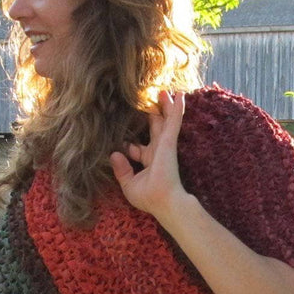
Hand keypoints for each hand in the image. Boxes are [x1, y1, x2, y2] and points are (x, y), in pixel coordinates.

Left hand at [110, 90, 187, 223]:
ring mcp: (164, 145)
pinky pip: (174, 120)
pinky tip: (180, 95)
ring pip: (165, 120)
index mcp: (148, 161)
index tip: (120, 139)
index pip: (137, 147)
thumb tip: (113, 154)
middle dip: (152, 115)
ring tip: (163, 90)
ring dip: (165, 106)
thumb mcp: (129, 185)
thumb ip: (121, 170)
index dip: (128, 143)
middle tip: (149, 101)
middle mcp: (157, 151)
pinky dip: (176, 108)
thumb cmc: (149, 198)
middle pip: (154, 128)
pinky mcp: (169, 141)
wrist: (164, 202)